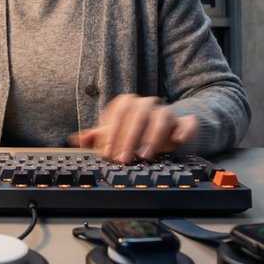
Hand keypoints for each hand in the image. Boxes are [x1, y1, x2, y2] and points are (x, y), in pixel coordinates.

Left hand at [70, 94, 197, 163]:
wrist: (167, 128)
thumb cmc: (135, 131)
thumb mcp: (115, 134)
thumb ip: (97, 137)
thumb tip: (76, 138)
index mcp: (128, 104)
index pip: (118, 113)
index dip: (112, 133)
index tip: (106, 153)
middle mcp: (147, 105)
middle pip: (138, 114)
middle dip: (129, 138)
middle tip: (123, 159)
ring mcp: (167, 113)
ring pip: (161, 117)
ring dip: (152, 136)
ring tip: (144, 156)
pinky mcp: (185, 123)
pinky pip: (187, 122)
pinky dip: (184, 129)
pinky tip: (177, 140)